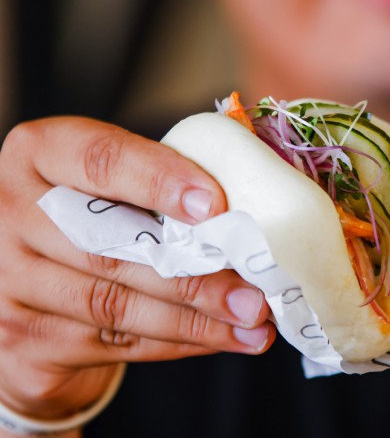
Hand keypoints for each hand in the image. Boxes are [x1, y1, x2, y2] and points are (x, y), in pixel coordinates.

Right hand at [0, 118, 274, 420]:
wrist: (27, 290)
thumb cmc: (92, 221)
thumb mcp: (112, 185)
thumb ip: (164, 181)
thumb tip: (255, 199)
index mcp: (39, 154)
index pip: (100, 159)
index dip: (159, 180)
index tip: (216, 205)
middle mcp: (10, 212)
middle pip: (111, 247)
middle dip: (194, 273)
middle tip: (255, 290)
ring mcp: (7, 280)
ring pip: (115, 305)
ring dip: (196, 318)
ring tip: (252, 320)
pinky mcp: (21, 339)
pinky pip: (114, 344)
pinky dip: (179, 343)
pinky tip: (224, 339)